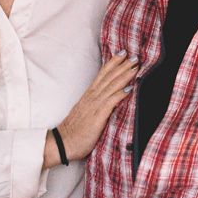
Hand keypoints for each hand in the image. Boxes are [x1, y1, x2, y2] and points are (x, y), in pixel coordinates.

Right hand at [44, 52, 137, 167]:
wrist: (62, 144)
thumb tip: (108, 99)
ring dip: (125, 75)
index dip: (113, 63)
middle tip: (134, 56)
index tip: (122, 53)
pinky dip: (121, 93)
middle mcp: (92, 97)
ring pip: (112, 85)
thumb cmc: (74, 131)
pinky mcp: (97, 116)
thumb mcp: (86, 112)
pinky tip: (130, 88)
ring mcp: (95, 105)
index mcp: (89, 95)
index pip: (102, 74)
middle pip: (109, 76)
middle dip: (122, 65)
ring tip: (135, 66)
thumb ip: (96, 104)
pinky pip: (111, 102)